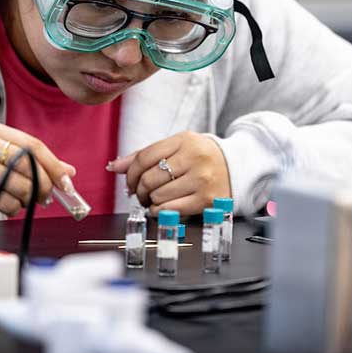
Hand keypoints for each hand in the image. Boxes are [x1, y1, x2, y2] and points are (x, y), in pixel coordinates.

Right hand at [0, 119, 75, 223]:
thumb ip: (32, 160)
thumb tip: (67, 172)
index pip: (32, 145)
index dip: (54, 164)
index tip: (66, 180)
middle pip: (29, 165)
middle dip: (44, 185)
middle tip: (46, 196)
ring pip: (20, 187)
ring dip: (27, 199)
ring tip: (19, 199)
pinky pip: (7, 203)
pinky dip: (13, 209)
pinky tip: (4, 205)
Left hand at [108, 131, 230, 216]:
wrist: (237, 167)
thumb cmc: (201, 156)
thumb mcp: (176, 147)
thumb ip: (145, 155)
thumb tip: (114, 166)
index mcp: (184, 140)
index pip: (144, 157)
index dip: (130, 173)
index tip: (130, 181)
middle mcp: (194, 158)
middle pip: (149, 178)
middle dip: (139, 190)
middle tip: (140, 193)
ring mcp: (202, 180)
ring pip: (158, 196)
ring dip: (149, 202)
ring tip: (153, 199)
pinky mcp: (207, 200)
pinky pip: (171, 210)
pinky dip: (159, 212)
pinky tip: (161, 207)